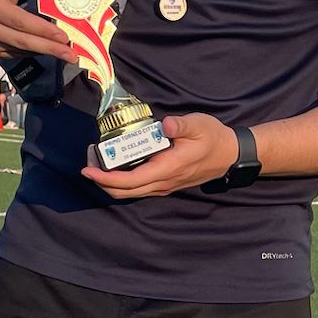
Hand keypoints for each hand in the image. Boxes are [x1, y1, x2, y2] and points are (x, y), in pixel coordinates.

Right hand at [0, 0, 75, 61]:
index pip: (17, 20)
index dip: (40, 29)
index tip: (63, 35)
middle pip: (23, 40)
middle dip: (50, 47)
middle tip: (74, 52)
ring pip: (23, 50)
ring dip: (47, 53)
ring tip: (72, 55)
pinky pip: (19, 54)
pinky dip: (38, 53)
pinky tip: (55, 52)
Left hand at [81, 113, 237, 199]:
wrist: (229, 155)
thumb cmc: (213, 137)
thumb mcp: (200, 125)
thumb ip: (182, 125)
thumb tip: (165, 125)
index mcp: (169, 167)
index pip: (131, 180)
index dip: (107, 178)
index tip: (89, 170)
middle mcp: (164, 181)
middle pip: (125, 191)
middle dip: (102, 181)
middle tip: (88, 164)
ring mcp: (165, 185)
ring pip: (131, 192)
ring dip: (111, 183)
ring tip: (97, 164)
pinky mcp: (165, 183)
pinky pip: (139, 188)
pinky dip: (122, 181)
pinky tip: (116, 166)